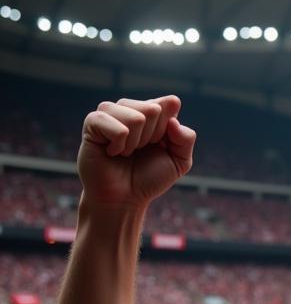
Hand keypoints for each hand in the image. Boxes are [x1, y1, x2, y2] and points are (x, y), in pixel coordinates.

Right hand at [78, 96, 195, 206]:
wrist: (124, 199)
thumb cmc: (149, 179)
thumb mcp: (179, 162)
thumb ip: (186, 139)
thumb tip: (173, 120)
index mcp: (153, 113)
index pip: (170, 104)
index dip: (168, 130)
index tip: (159, 144)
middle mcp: (131, 108)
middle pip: (153, 110)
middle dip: (151, 138)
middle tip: (139, 151)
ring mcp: (110, 114)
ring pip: (136, 117)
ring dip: (135, 142)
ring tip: (125, 152)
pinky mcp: (92, 123)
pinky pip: (115, 126)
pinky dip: (119, 145)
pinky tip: (112, 152)